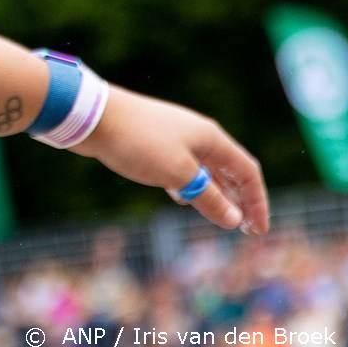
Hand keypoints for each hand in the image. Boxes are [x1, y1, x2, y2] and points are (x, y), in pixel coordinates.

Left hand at [70, 84, 269, 235]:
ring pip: (203, 169)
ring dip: (213, 193)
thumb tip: (234, 220)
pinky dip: (187, 184)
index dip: (257, 202)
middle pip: (228, 169)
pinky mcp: (150, 141)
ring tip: (217, 216)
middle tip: (243, 227)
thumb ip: (208, 198)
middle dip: (238, 199)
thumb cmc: (138, 142)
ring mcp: (172, 136)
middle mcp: (196, 134)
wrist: (90, 116)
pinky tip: (180, 198)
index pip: (248, 171)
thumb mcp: (178, 175)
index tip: (257, 230)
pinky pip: (180, 166)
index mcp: (211, 138)